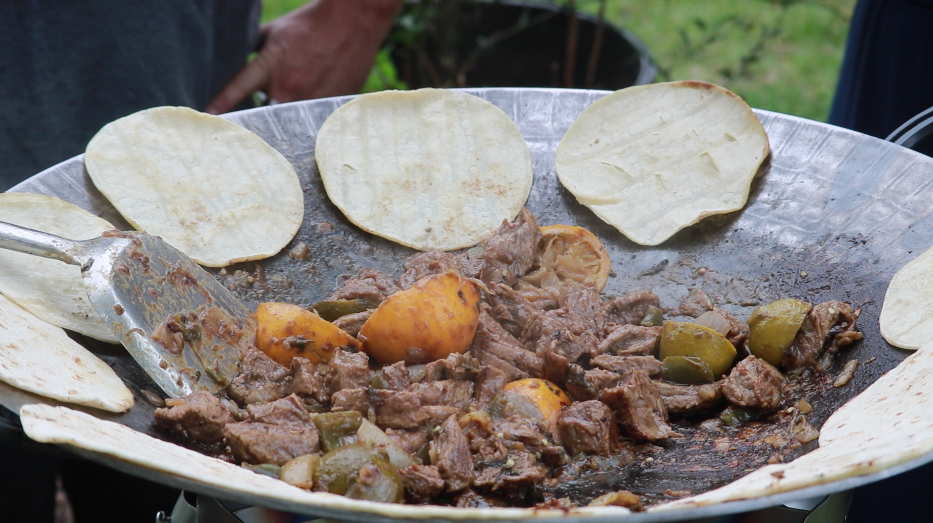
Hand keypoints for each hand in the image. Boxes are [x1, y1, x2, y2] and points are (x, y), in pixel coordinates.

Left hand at [206, 0, 401, 113]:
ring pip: (289, 119)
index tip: (209, 116)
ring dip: (287, 111)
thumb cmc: (310, 25)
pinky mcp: (330, 106)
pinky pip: (313, 117)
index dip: (222, 104)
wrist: (352, 22)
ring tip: (298, 92)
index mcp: (270, 66)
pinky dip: (310, 110)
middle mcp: (288, 88)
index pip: (238, 89)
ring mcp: (311, 100)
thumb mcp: (274, 31)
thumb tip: (234, 59)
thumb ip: (252, 48)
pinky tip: (316, 92)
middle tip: (268, 102)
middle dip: (260, 110)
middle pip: (264, 113)